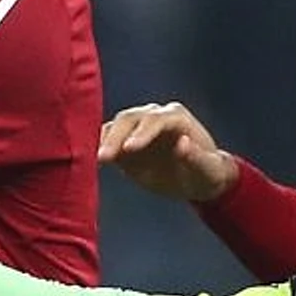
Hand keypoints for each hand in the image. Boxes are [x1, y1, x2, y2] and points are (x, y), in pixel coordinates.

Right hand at [98, 101, 239, 202]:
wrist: (196, 179)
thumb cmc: (206, 174)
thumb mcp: (208, 170)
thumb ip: (196, 157)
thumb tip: (183, 143)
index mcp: (176, 118)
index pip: (155, 120)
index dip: (142, 133)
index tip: (129, 149)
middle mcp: (154, 116)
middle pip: (130, 119)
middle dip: (116, 137)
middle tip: (103, 158)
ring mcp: (137, 127)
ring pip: (115, 126)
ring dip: (102, 141)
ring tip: (93, 160)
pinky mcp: (124, 141)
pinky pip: (107, 139)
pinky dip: (96, 147)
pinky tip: (87, 160)